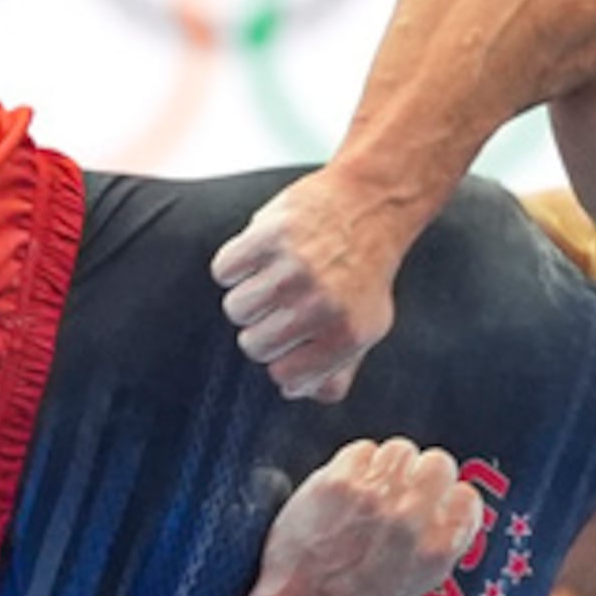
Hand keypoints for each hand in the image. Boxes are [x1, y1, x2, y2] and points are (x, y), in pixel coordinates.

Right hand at [211, 169, 410, 401]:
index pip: (284, 376)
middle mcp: (321, 304)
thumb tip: (297, 392)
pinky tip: (257, 257)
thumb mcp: (369, 326)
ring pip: (236, 309)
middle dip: (261, 330)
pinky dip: (234, 266)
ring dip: (247, 298)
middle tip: (278, 307)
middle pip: (254, 344)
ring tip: (269, 280)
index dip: (281, 361)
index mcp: (347, 334)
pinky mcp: (270, 234)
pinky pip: (225, 270)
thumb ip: (337, 368)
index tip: (290, 342)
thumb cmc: (365, 270)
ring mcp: (294, 268)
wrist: (370, 204)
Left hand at [255, 438, 485, 595]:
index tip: (440, 498)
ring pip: (401, 450)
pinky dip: (357, 465)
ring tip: (374, 488)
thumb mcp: (419, 585)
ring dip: (391, 466)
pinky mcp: (339, 482)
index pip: (467, 498)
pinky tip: (349, 487)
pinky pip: (363, 450)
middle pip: (439, 464)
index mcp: (437, 550)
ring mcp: (374, 497)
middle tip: (407, 487)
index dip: (451, 496)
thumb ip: (440, 542)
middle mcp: (411, 519)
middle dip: (424, 473)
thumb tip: (448, 507)